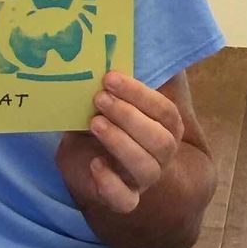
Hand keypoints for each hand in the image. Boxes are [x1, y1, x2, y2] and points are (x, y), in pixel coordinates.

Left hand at [56, 73, 185, 215]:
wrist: (81, 158)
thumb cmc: (100, 122)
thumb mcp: (108, 101)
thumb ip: (116, 84)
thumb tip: (109, 47)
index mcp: (163, 128)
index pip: (165, 112)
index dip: (141, 95)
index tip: (110, 78)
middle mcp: (159, 155)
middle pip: (161, 141)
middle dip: (130, 117)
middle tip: (99, 98)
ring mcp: (142, 180)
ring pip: (147, 168)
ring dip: (121, 143)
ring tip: (94, 123)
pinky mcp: (122, 199)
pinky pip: (126, 201)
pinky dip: (110, 183)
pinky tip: (94, 164)